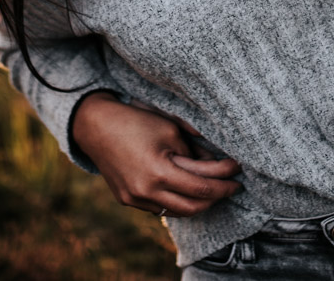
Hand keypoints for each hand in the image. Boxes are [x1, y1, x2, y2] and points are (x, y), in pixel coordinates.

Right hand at [71, 93, 241, 217]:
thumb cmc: (136, 122)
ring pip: (176, 212)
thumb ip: (194, 152)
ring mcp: (135, 200)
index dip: (223, 184)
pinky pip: (159, 208)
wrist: (95, 126)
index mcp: (158, 173)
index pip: (201, 188)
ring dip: (197, 203)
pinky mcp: (127, 200)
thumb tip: (215, 167)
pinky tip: (186, 190)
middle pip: (192, 207)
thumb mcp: (170, 129)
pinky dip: (176, 202)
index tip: (238, 177)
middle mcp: (146, 192)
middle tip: (230, 186)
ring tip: (212, 190)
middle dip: (215, 197)